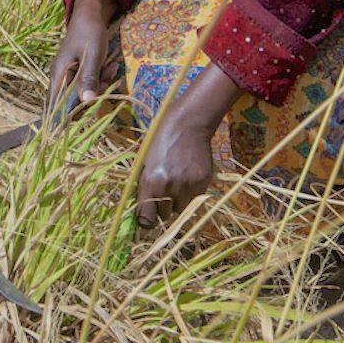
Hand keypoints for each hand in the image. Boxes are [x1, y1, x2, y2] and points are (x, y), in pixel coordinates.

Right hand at [48, 0, 118, 107]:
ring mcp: (69, 75)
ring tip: (110, 69)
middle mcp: (60, 79)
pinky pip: (88, 83)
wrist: (90, 15)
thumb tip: (87, 102)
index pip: (57, 107)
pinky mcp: (78, 72)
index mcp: (58, 76)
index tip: (92, 111)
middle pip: (73, 102)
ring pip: (83, 93)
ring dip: (99, 85)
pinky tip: (110, 67)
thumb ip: (88, 79)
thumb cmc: (89, 33)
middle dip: (92, 96)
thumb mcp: (92, 56)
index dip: (72, 115)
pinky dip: (100, 78)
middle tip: (106, 82)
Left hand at [135, 62, 240, 227]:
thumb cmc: (160, 139)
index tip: (147, 215)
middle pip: (164, 216)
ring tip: (177, 180)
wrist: (188, 122)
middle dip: (162, 206)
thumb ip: (143, 187)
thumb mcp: (145, 161)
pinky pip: (194, 199)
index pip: (146, 220)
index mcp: (150, 182)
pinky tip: (188, 174)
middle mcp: (169, 187)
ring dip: (177, 200)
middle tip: (164, 188)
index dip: (146, 219)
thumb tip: (140, 213)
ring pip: (180, 209)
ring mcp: (188, 186)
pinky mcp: (203, 182)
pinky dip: (191, 192)